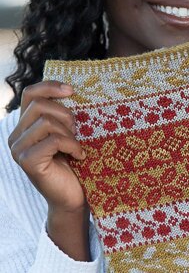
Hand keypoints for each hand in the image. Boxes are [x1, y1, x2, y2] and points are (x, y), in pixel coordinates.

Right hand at [8, 81, 85, 210]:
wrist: (73, 195)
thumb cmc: (73, 161)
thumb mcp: (68, 132)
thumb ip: (61, 114)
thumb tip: (71, 89)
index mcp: (25, 125)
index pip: (30, 93)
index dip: (50, 86)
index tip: (72, 90)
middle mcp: (16, 135)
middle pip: (40, 104)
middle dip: (65, 115)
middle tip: (77, 131)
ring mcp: (18, 149)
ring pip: (46, 121)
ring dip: (69, 133)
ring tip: (76, 146)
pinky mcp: (27, 161)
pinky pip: (53, 140)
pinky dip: (72, 145)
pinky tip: (79, 156)